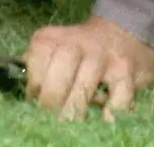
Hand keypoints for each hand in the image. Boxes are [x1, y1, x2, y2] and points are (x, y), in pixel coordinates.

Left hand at [24, 16, 153, 120]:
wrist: (122, 32)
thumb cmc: (80, 52)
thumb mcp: (53, 50)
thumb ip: (37, 70)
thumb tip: (28, 99)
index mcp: (51, 38)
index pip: (36, 60)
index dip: (34, 85)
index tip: (36, 99)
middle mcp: (76, 42)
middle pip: (58, 73)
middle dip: (53, 102)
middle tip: (52, 118)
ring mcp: (102, 56)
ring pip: (84, 87)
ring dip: (76, 110)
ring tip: (73, 122)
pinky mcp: (125, 71)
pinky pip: (116, 98)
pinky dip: (110, 113)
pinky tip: (104, 117)